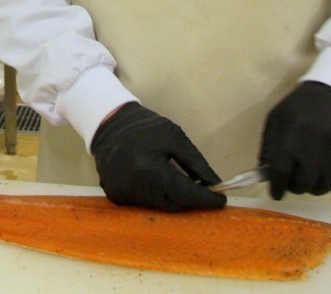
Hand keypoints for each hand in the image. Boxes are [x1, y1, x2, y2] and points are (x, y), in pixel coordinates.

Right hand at [90, 102, 226, 211]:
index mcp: (149, 170)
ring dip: (176, 199)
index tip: (222, 201)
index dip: (204, 199)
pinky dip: (159, 197)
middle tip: (209, 194)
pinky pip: (146, 203)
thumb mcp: (175, 138)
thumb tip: (215, 185)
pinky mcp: (116, 197)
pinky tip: (165, 186)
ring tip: (188, 187)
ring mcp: (122, 195)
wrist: (108, 123)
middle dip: (192, 201)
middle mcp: (133, 188)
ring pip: (160, 207)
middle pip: (172, 205)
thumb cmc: (145, 127)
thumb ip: (196, 165)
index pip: (183, 194)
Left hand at [259, 81, 330, 197]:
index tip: (276, 192)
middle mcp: (318, 148)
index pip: (281, 174)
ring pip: (326, 187)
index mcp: (294, 137)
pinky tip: (330, 168)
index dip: (277, 187)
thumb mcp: (277, 118)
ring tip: (313, 172)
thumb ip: (269, 147)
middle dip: (296, 185)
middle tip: (296, 179)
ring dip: (316, 184)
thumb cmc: (304, 104)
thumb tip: (266, 176)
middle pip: (304, 185)